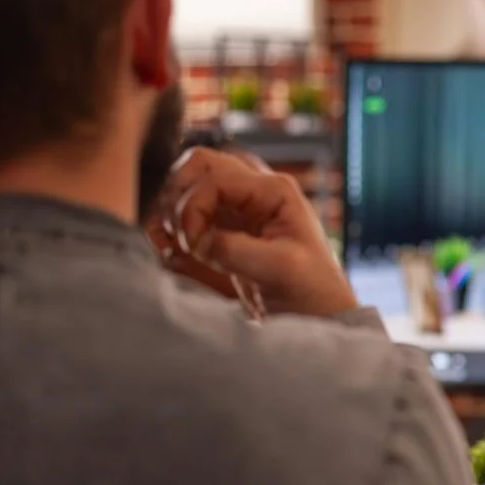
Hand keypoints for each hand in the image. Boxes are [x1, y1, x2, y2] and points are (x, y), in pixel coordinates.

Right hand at [158, 147, 357, 317]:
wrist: (318, 317)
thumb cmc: (312, 291)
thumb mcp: (279, 268)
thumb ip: (235, 249)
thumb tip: (197, 241)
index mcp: (273, 191)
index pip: (215, 178)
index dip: (193, 207)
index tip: (192, 244)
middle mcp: (254, 193)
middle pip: (198, 167)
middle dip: (176, 197)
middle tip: (172, 235)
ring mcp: (238, 211)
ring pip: (188, 187)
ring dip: (170, 212)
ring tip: (167, 245)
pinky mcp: (226, 234)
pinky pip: (189, 216)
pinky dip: (173, 230)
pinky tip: (171, 253)